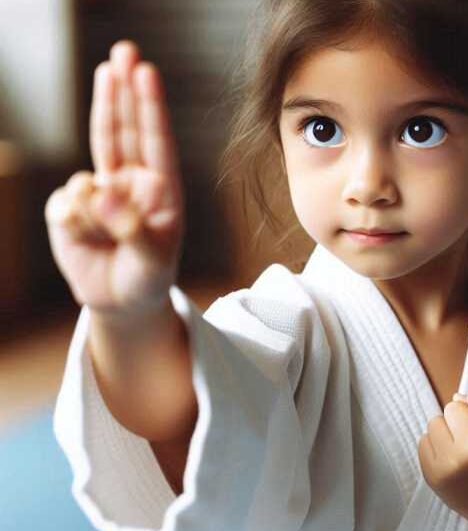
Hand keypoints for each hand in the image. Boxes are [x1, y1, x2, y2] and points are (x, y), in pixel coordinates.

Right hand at [45, 40, 183, 317]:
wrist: (121, 303)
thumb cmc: (147, 279)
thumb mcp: (150, 261)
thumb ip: (130, 228)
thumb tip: (98, 188)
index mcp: (161, 190)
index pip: (157, 143)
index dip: (150, 108)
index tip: (146, 72)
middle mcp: (133, 182)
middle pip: (128, 128)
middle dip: (126, 89)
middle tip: (126, 50)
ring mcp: (101, 190)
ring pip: (98, 147)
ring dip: (103, 120)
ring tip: (108, 99)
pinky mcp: (72, 206)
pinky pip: (66, 202)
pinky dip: (73, 221)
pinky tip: (86, 239)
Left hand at [418, 386, 467, 525]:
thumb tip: (458, 395)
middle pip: (453, 405)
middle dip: (462, 417)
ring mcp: (451, 462)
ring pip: (435, 421)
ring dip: (446, 431)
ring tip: (461, 448)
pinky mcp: (432, 474)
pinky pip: (423, 440)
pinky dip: (434, 446)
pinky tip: (450, 459)